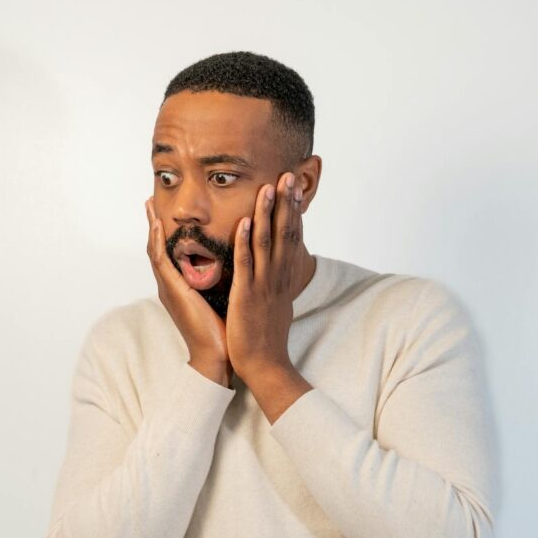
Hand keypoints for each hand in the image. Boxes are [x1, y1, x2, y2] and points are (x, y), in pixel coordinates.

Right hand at [145, 197, 229, 385]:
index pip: (170, 253)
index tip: (165, 213)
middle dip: (152, 224)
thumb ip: (221, 280)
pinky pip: (162, 261)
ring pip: (155, 251)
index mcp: (182, 287)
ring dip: (151, 226)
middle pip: (158, 248)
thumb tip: (236, 264)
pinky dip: (158, 242)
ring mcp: (169, 289)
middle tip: (149, 201)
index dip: (166, 233)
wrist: (218, 356)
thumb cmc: (224, 331)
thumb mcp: (222, 297)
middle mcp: (171, 285)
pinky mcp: (173, 292)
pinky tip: (158, 225)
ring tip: (149, 205)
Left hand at [226, 173, 312, 420]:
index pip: (292, 235)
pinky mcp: (248, 293)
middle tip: (289, 175)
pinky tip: (243, 221)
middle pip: (285, 231)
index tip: (295, 186)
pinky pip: (246, 263)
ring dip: (267, 213)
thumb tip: (280, 267)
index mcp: (283, 276)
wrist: (265, 363)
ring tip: (268, 187)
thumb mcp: (277, 301)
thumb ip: (278, 281)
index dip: (294, 210)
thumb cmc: (267, 334)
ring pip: (266, 241)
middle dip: (287, 202)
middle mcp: (278, 275)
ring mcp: (264, 283)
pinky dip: (245, 241)